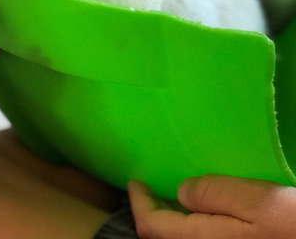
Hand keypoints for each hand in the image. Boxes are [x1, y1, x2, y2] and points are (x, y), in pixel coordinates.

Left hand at [129, 175, 295, 237]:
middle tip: (150, 189)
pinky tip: (197, 213)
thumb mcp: (255, 199)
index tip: (135, 181)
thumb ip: (213, 192)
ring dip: (169, 222)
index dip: (138, 203)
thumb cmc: (291, 224)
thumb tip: (181, 191)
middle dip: (151, 213)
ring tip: (170, 198)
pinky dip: (187, 227)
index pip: (152, 226)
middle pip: (162, 238)